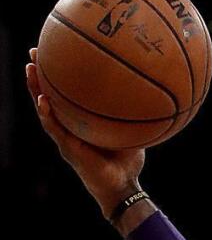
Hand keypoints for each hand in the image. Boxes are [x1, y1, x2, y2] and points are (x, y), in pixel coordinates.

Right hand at [25, 47, 145, 215]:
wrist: (122, 187)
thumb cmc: (127, 163)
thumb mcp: (133, 134)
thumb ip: (136, 116)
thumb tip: (152, 94)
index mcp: (81, 122)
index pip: (67, 95)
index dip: (59, 76)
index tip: (56, 53)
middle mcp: (70, 127)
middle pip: (49, 96)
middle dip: (40, 75)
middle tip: (34, 52)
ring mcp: (65, 137)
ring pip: (44, 109)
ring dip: (35, 89)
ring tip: (30, 69)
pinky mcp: (67, 148)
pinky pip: (54, 129)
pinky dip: (47, 115)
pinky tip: (42, 101)